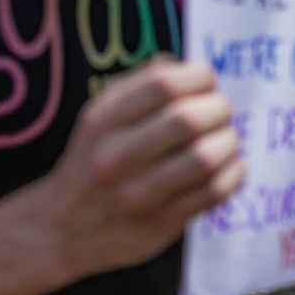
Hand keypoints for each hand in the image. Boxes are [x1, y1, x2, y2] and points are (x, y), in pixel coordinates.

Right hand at [34, 56, 245, 280]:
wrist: (61, 231)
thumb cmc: (92, 162)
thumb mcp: (100, 117)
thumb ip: (139, 85)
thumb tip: (184, 64)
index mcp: (102, 122)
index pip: (163, 84)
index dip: (199, 76)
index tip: (207, 81)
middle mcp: (117, 156)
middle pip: (188, 119)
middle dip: (218, 108)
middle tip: (220, 111)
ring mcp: (139, 194)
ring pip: (205, 157)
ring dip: (228, 142)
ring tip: (226, 139)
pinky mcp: (162, 222)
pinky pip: (214, 192)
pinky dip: (233, 173)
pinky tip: (229, 166)